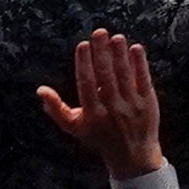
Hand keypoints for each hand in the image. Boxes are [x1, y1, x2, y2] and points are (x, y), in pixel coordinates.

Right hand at [31, 26, 168, 180]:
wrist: (132, 156)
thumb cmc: (99, 137)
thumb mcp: (74, 127)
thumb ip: (56, 109)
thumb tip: (40, 90)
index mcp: (93, 114)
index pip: (86, 84)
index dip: (84, 63)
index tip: (83, 44)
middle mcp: (112, 109)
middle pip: (106, 76)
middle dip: (102, 52)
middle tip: (99, 32)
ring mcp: (131, 106)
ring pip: (124, 75)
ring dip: (120, 54)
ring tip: (116, 37)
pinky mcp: (148, 103)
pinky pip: (143, 80)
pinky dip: (140, 64)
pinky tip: (136, 48)